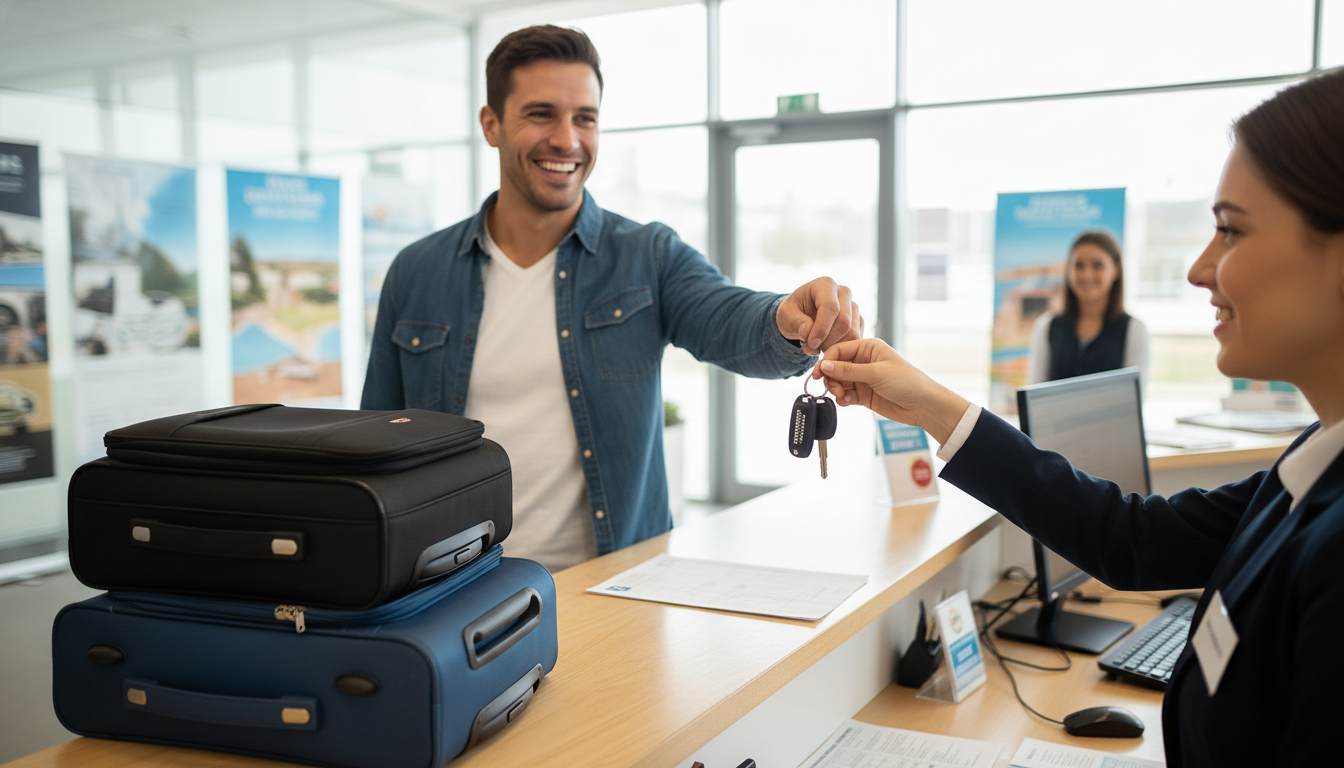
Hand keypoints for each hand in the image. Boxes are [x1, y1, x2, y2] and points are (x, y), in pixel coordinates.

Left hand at [776, 277, 863, 355]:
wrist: (801, 316)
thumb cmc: (793, 312)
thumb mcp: (786, 315)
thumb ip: (796, 322)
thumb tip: (807, 333)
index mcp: (825, 285)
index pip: (831, 307)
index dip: (821, 328)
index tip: (810, 343)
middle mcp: (844, 293)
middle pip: (844, 322)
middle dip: (826, 341)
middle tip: (809, 348)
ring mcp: (853, 307)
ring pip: (852, 333)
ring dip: (833, 347)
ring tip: (814, 348)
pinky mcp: (858, 321)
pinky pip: (855, 339)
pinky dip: (841, 348)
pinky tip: (825, 348)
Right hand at [813, 338, 969, 444]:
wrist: (923, 406)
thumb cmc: (907, 382)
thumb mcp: (875, 373)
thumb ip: (847, 370)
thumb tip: (824, 365)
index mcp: (868, 348)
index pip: (839, 350)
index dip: (826, 361)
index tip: (818, 373)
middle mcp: (864, 361)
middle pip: (835, 367)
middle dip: (831, 378)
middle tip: (833, 388)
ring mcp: (863, 378)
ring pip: (838, 382)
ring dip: (836, 389)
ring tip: (842, 396)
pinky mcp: (864, 394)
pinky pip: (845, 394)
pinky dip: (843, 399)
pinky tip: (848, 402)